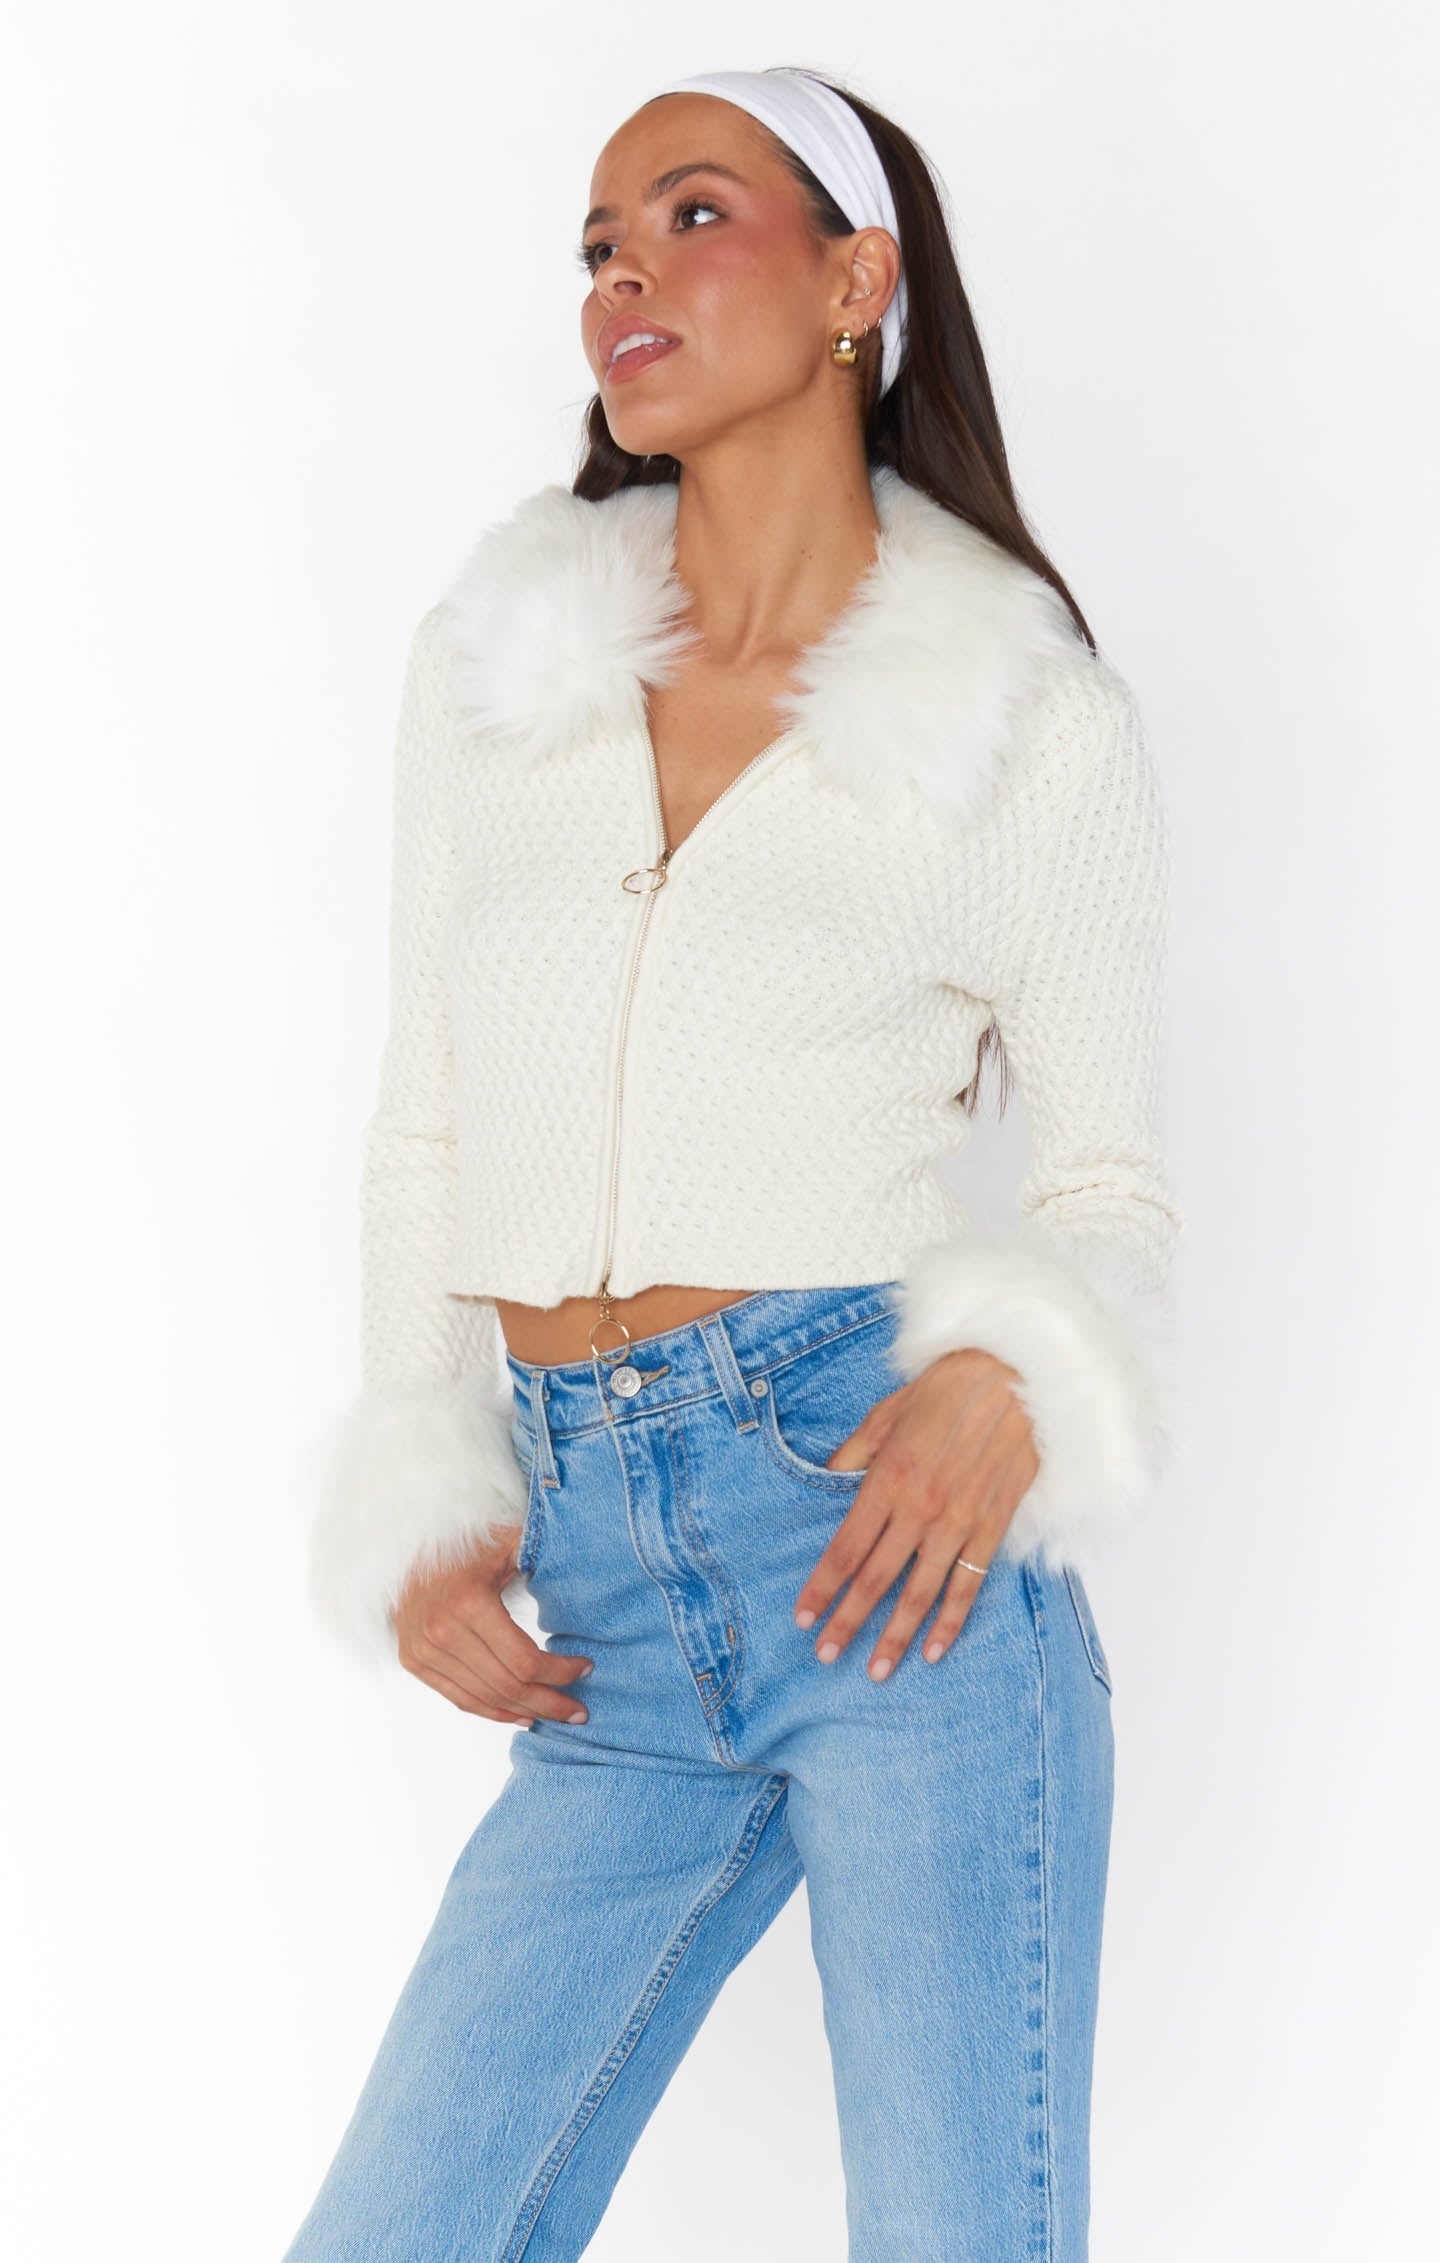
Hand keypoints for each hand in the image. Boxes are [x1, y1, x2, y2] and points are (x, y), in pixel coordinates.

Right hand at [392, 1525, 593, 1725]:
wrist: (406, 1545)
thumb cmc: (464, 1541)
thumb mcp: (508, 1541)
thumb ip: (541, 1554)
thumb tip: (589, 1567)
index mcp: (470, 1603)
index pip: (524, 1660)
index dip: (560, 1673)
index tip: (585, 1668)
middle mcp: (442, 1631)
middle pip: (508, 1686)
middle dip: (550, 1702)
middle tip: (578, 1710)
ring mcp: (424, 1650)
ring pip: (486, 1698)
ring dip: (526, 1711)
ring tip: (555, 1713)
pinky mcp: (413, 1661)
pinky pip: (460, 1699)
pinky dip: (493, 1711)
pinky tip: (520, 1713)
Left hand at [793, 1348, 1038, 1679]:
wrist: (1017, 1376)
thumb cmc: (947, 1389)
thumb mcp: (886, 1414)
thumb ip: (853, 1455)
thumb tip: (825, 1483)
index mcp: (888, 1479)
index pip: (845, 1549)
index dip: (822, 1588)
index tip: (803, 1617)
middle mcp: (919, 1509)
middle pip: (876, 1579)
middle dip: (848, 1622)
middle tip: (825, 1655)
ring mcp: (958, 1522)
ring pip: (921, 1593)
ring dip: (895, 1635)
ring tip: (875, 1670)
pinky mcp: (992, 1527)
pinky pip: (969, 1584)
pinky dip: (952, 1621)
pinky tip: (934, 1650)